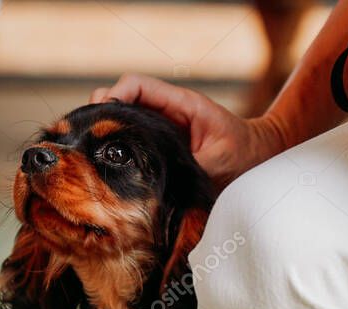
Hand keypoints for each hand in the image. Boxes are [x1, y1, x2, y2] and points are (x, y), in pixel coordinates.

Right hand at [91, 74, 292, 189]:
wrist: (260, 162)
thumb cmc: (244, 157)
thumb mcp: (218, 162)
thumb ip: (190, 166)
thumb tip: (159, 183)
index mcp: (181, 104)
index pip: (137, 85)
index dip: (114, 96)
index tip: (102, 119)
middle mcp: (167, 112)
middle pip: (121, 99)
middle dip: (100, 114)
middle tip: (87, 139)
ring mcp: (160, 128)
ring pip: (122, 119)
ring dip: (105, 132)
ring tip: (91, 153)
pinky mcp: (158, 145)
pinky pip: (130, 139)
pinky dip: (114, 147)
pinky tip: (105, 165)